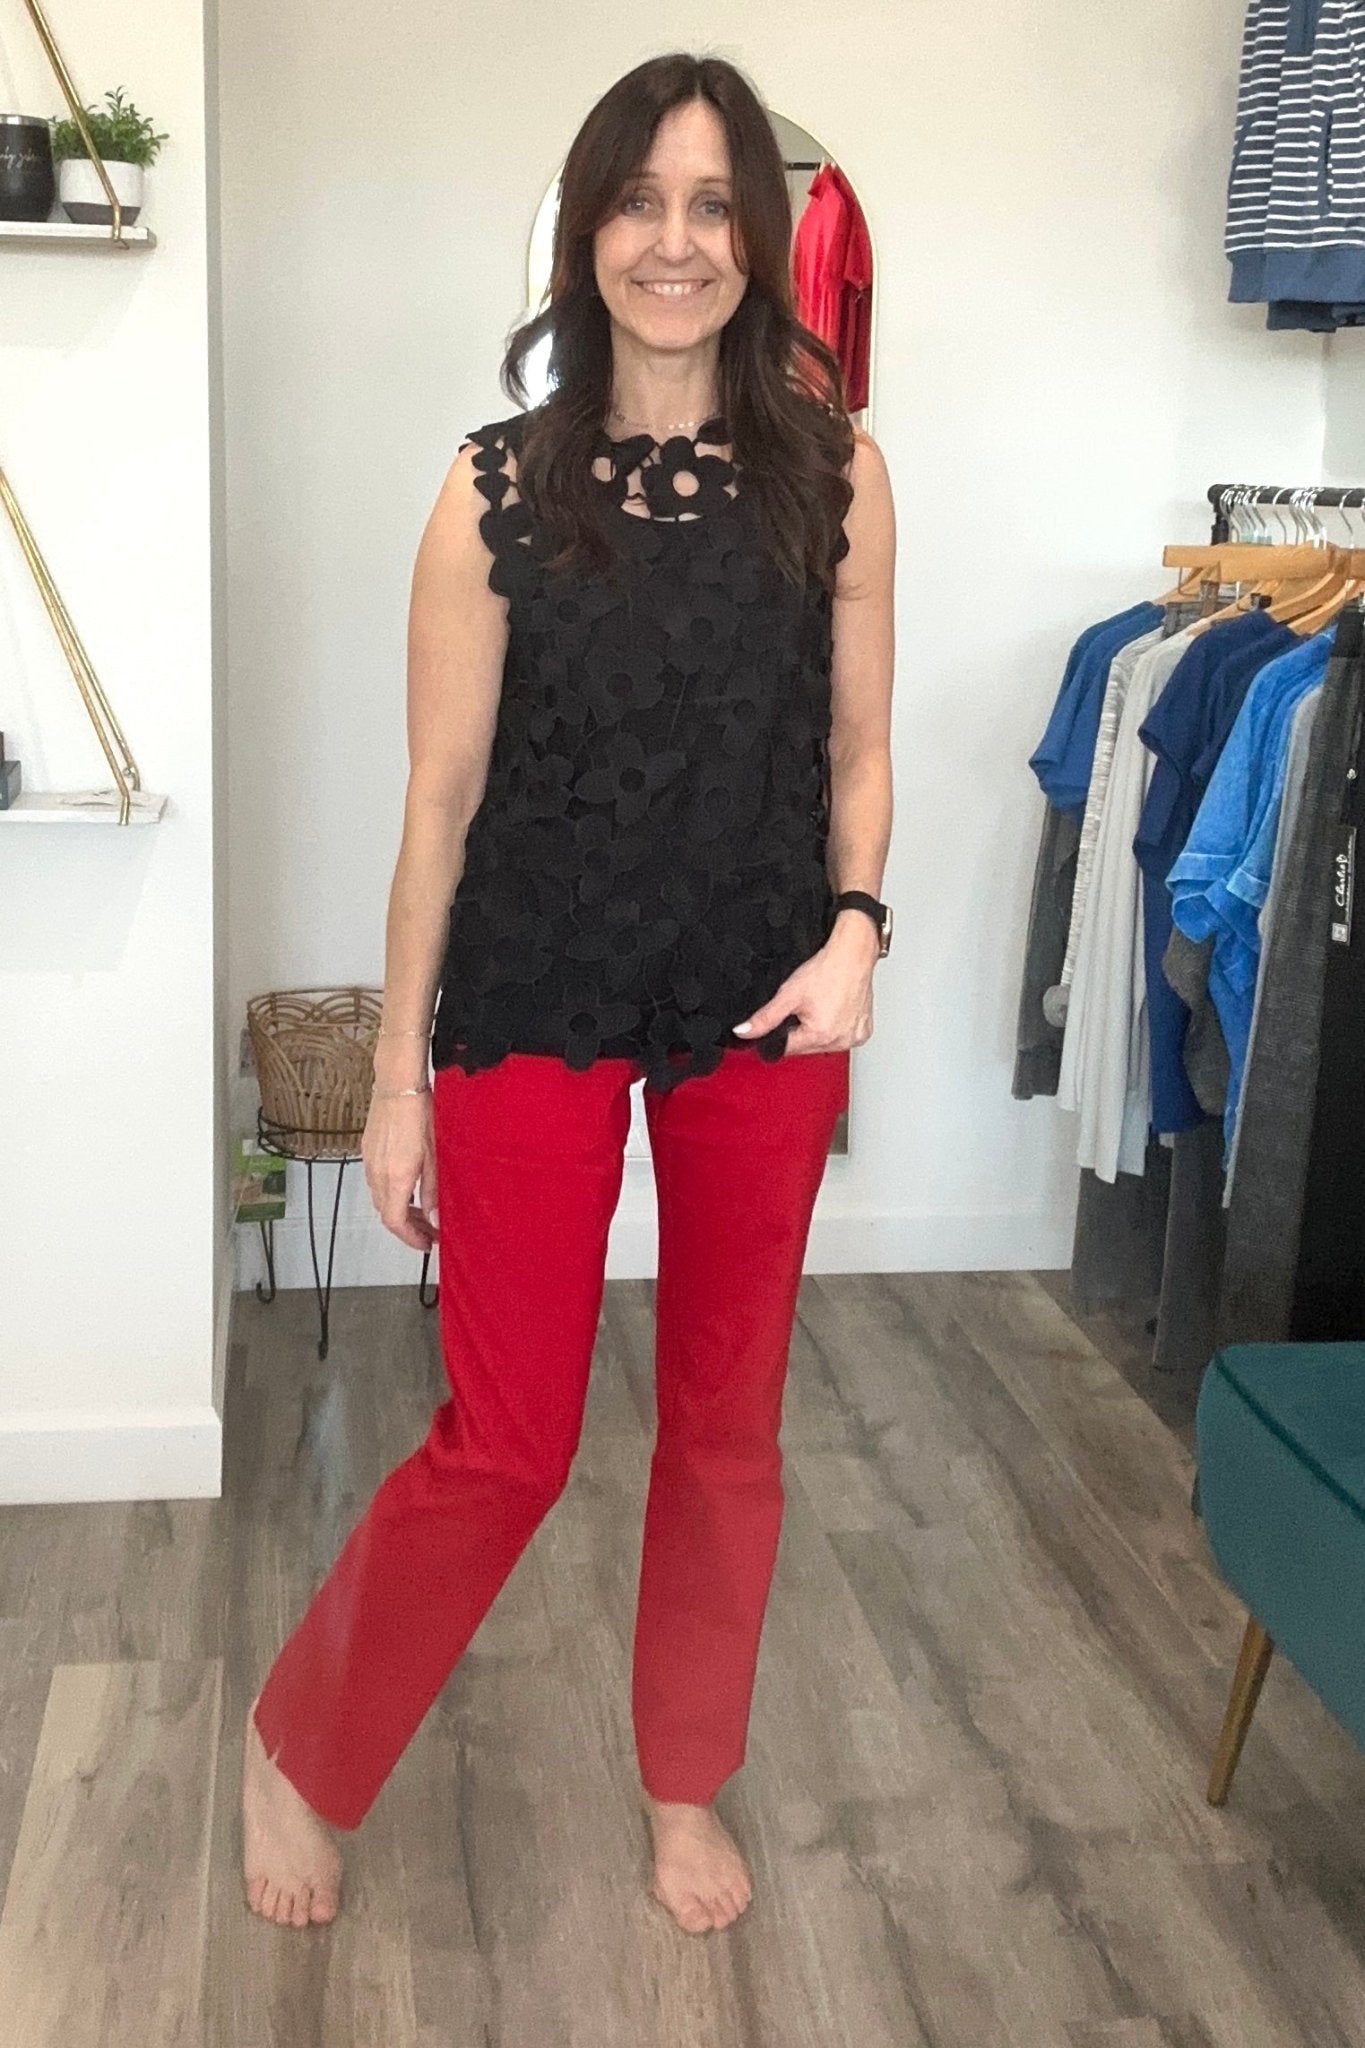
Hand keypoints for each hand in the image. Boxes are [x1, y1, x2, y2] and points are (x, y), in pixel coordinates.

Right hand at [362, 1089, 438, 1250]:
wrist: (397, 1087)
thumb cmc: (420, 1115)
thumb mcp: (434, 1157)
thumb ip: (432, 1190)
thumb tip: (433, 1216)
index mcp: (396, 1179)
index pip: (396, 1223)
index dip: (411, 1239)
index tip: (427, 1243)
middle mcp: (378, 1175)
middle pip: (387, 1215)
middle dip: (408, 1229)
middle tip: (429, 1231)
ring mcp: (370, 1164)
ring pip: (380, 1200)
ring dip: (400, 1212)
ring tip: (421, 1213)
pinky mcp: (368, 1153)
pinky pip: (376, 1184)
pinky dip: (391, 1194)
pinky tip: (407, 1189)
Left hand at [731, 912, 878, 1054]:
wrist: (853, 955)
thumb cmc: (826, 971)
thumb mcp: (788, 995)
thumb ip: (765, 1017)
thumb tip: (744, 1032)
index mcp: (820, 1035)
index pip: (786, 1048)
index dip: (779, 1033)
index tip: (786, 1015)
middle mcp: (839, 1041)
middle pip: (805, 1047)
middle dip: (798, 1031)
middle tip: (805, 1007)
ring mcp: (853, 1038)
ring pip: (823, 1044)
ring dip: (816, 1031)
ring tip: (821, 1006)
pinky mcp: (863, 1033)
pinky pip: (841, 1038)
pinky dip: (835, 1028)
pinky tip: (833, 1011)